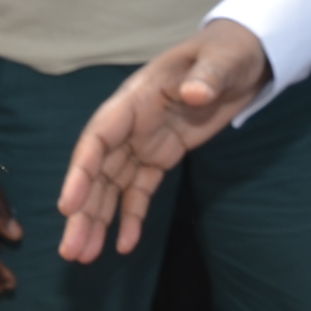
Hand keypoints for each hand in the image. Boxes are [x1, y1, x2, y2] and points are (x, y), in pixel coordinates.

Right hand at [57, 19, 268, 262]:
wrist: (241, 59)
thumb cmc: (226, 53)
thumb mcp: (221, 62)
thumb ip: (205, 78)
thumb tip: (194, 93)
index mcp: (136, 98)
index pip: (98, 137)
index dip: (81, 171)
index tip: (68, 205)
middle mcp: (130, 123)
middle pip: (97, 170)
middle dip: (82, 210)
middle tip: (70, 250)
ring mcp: (144, 141)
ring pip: (111, 185)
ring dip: (97, 220)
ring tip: (83, 257)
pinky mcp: (161, 155)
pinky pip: (139, 190)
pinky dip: (131, 217)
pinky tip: (125, 245)